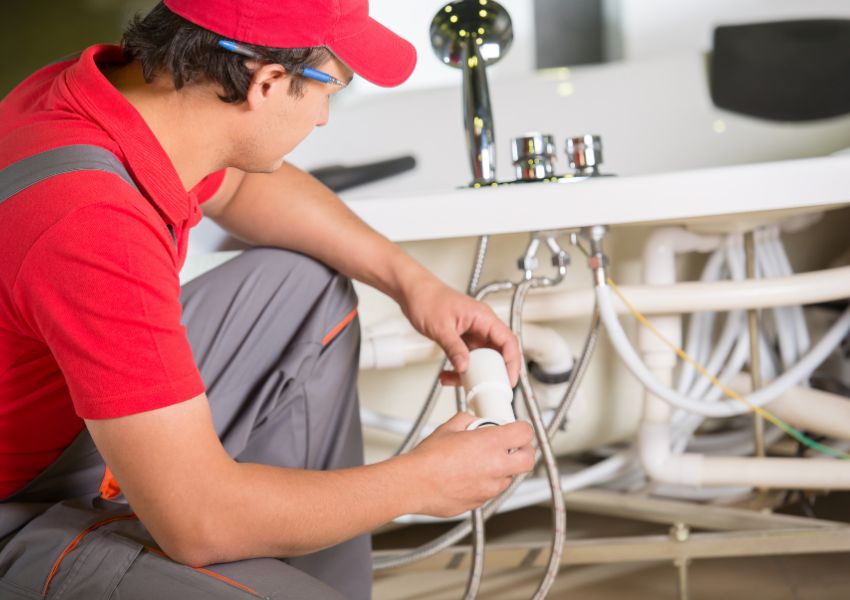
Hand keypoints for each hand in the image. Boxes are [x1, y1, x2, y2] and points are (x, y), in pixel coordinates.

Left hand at [399, 274, 520, 385]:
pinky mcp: (462, 338)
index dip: (512, 361)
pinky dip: (459, 368)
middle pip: (497, 353)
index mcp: (483, 317)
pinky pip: (467, 358)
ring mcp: (472, 332)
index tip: (509, 378)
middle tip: (486, 387)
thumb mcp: (441, 327)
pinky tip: (448, 374)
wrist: (412, 292)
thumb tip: (464, 367)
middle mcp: (481, 325)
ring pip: (481, 359)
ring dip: (471, 373)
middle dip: (492, 372)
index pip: (507, 341)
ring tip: (457, 381)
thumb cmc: (427, 298)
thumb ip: (454, 348)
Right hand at [406, 413, 534, 517]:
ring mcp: (489, 487)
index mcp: (490, 444)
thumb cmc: (427, 459)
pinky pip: (491, 491)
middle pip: (528, 460)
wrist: (413, 483)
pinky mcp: (480, 502)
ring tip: (482, 462)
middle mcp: (495, 467)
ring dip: (503, 469)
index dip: (522, 429)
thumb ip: (466, 421)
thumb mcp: (448, 428)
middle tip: (513, 447)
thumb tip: (471, 420)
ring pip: (509, 477)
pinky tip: (469, 476)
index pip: (525, 433)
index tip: (516, 429)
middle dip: (524, 452)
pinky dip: (487, 483)